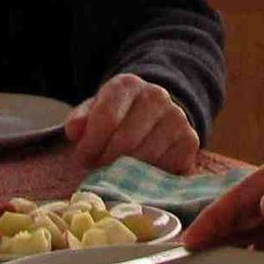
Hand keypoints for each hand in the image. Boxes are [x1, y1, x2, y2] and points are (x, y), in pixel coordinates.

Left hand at [64, 74, 198, 172]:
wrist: (155, 112)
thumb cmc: (118, 115)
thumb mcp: (95, 109)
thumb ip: (81, 118)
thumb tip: (73, 131)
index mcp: (127, 85)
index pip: (106, 118)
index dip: (90, 144)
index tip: (82, 159)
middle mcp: (156, 96)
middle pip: (125, 141)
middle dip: (105, 162)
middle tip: (96, 172)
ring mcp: (177, 118)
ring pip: (146, 158)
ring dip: (126, 174)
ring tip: (114, 174)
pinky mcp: (190, 140)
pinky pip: (166, 168)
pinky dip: (149, 178)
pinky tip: (138, 175)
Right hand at [182, 150, 263, 253]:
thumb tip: (263, 206)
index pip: (239, 196)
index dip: (214, 216)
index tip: (194, 236)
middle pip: (235, 212)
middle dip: (211, 231)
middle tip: (186, 253)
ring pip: (244, 229)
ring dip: (224, 244)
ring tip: (200, 262)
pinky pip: (260, 244)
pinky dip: (245, 254)